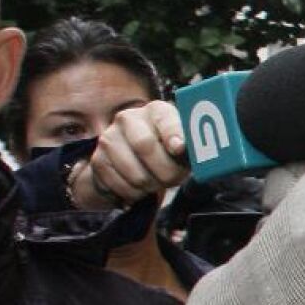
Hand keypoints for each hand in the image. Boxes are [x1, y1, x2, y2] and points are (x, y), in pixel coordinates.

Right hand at [71, 100, 188, 209]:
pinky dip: (135, 194)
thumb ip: (192, 146)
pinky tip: (141, 186)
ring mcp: (109, 138)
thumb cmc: (167, 149)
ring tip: (157, 182)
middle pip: (145, 146)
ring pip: (134, 173)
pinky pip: (121, 186)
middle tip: (173, 179)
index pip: (164, 120)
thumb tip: (206, 157)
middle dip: (165, 171)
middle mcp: (128, 118)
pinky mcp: (98, 160)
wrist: (132, 157)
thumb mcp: (183, 143)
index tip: (179, 148)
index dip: (173, 134)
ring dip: (151, 186)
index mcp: (156, 111)